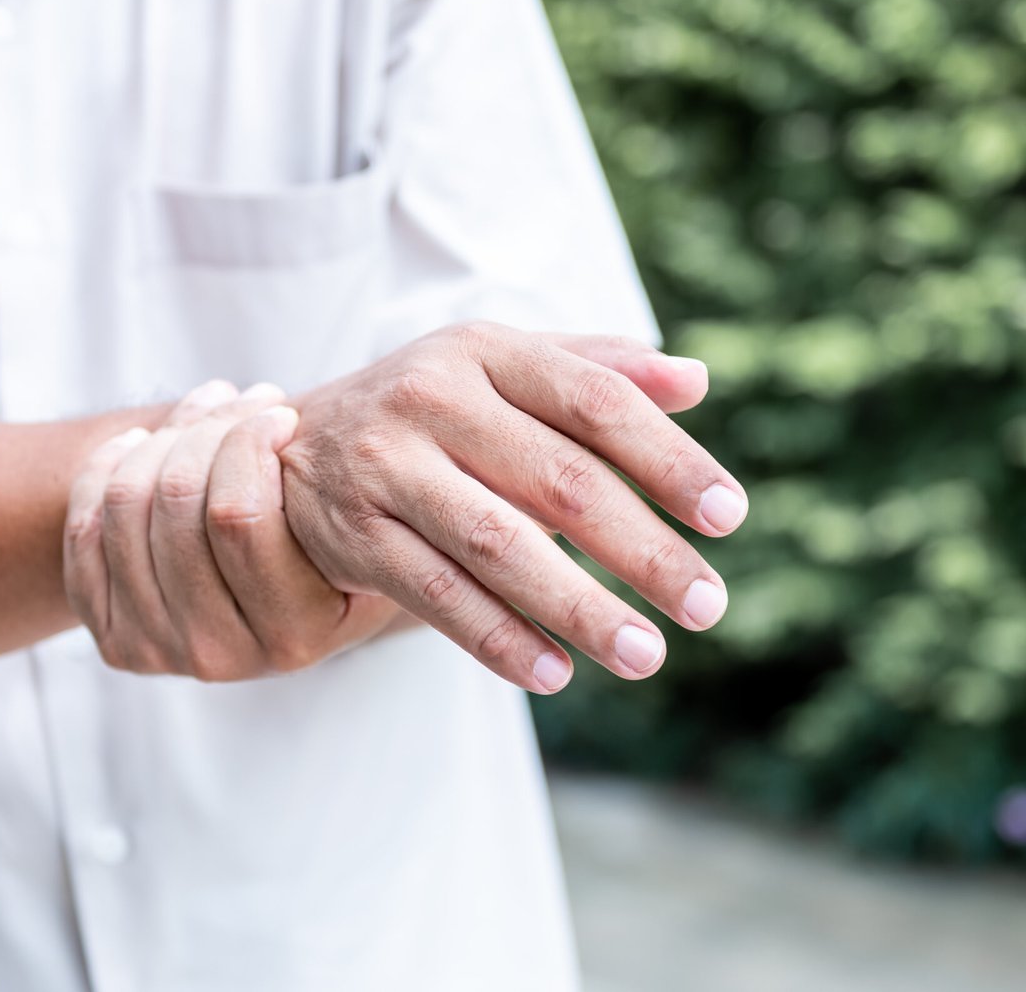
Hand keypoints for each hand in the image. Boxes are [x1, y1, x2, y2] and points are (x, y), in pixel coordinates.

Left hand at [64, 381, 399, 677]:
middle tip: (242, 399)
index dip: (250, 440)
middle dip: (208, 427)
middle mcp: (221, 657)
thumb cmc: (336, 550)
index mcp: (294, 636)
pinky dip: (107, 469)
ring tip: (205, 408)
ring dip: (163, 435)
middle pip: (176, 501)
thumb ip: (358, 500)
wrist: (283, 607)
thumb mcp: (369, 535)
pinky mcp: (115, 641)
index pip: (238, 515)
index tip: (279, 411)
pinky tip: (143, 443)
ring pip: (126, 505)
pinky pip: (85, 530)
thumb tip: (353, 439)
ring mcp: (158, 651)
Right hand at [279, 322, 745, 694]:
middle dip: (642, 549)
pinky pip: (437, 595)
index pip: (597, 402)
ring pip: (499, 544)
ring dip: (579, 607)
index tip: (730, 517)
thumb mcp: (506, 372)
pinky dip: (498, 638)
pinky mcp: (355, 534)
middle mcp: (433, 398)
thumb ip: (598, 370)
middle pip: (559, 479)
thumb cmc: (435, 411)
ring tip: (645, 655)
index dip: (669, 459)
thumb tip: (696, 381)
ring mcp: (387, 467)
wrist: (296, 449)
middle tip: (706, 605)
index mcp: (486, 351)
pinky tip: (556, 674)